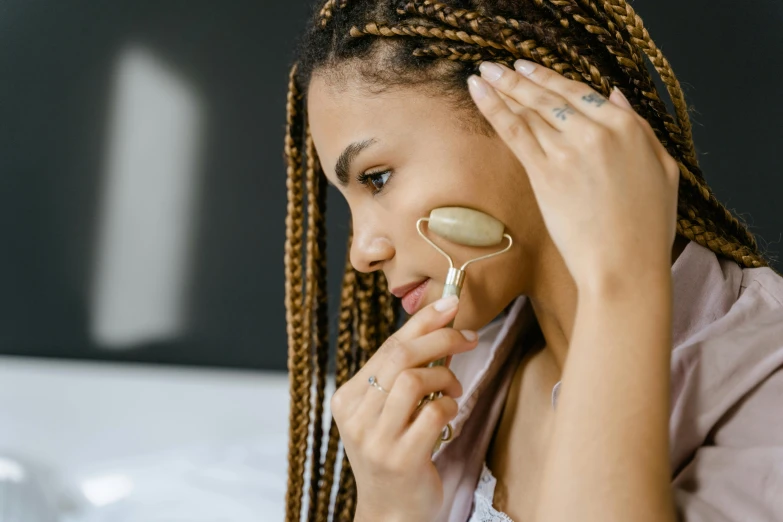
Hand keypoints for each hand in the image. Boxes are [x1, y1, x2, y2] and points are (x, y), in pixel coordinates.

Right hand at [330, 295, 477, 521]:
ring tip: (455, 389)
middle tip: (468, 336)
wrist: (391, 513)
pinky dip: (450, 407)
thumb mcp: (388, 413)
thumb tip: (439, 327)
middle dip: (441, 338)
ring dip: (446, 377)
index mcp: (348, 398)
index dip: (422, 322)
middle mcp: (356, 416)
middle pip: (400, 356)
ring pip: (415, 379)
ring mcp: (375, 439)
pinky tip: (450, 414)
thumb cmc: (395, 455)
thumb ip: (402, 376)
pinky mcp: (401, 458)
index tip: (450, 304)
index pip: (388, 347)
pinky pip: (434, 412)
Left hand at [468, 61, 679, 291]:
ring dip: (502, 88)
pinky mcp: (545, 173)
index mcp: (628, 127)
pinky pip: (515, 131)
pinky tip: (479, 93)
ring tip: (483, 74)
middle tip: (496, 67)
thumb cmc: (648, 228)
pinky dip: (494, 109)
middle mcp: (597, 131)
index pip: (581, 93)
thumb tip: (614, 96)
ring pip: (530, 110)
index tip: (530, 70)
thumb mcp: (663, 170)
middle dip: (519, 78)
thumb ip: (640, 129)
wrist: (625, 266)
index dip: (551, 80)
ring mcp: (568, 150)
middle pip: (550, 97)